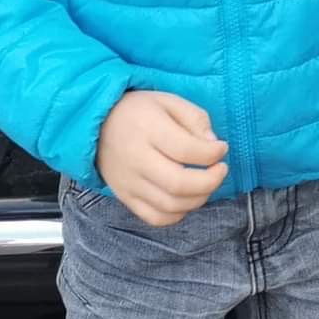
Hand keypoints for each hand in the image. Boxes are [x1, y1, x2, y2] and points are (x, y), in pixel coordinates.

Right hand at [96, 90, 229, 226]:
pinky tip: (186, 199)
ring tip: (206, 183)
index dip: (212, 153)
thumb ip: (195, 118)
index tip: (221, 148)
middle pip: (178, 183)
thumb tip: (213, 144)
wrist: (97, 125)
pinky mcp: (125, 197)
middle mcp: (136, 158)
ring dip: (198, 199)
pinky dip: (177, 214)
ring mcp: (128, 182)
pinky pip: (155, 217)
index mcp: (147, 128)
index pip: (186, 149)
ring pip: (170, 205)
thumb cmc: (138, 111)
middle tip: (220, 170)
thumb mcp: (168, 101)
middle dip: (210, 181)